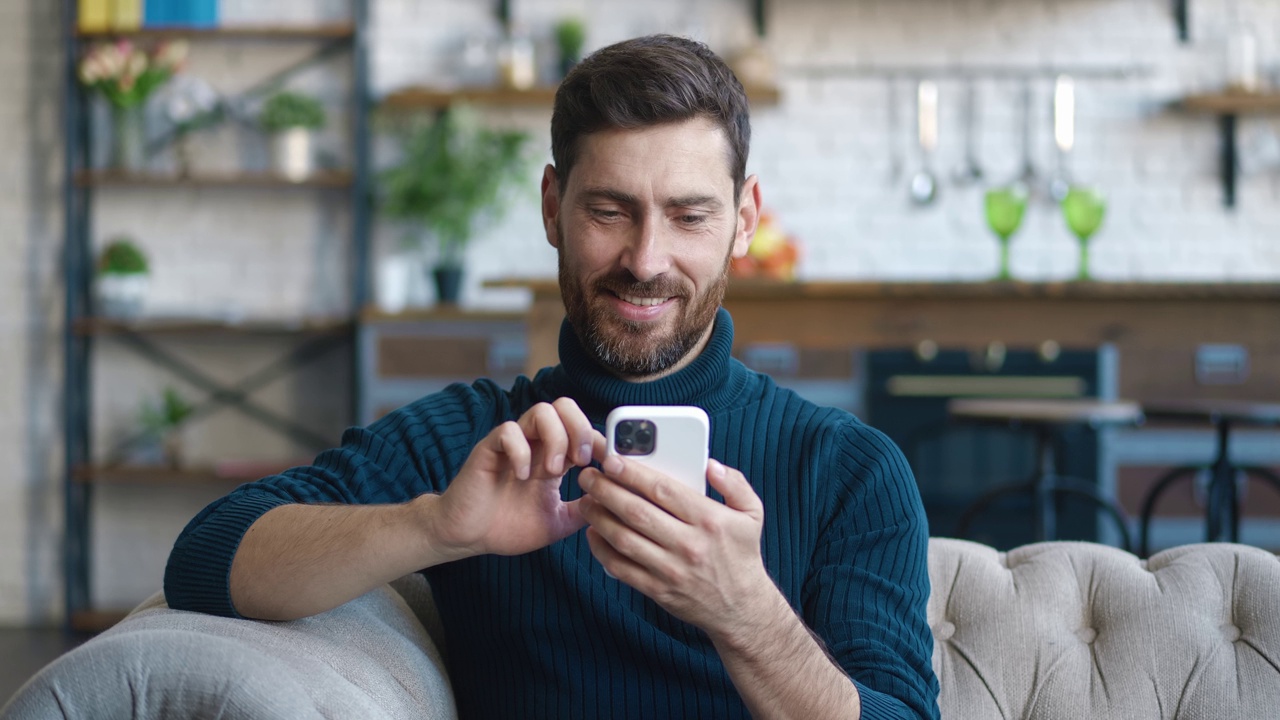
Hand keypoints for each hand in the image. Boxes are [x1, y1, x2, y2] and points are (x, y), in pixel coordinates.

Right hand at [429, 398, 602, 560]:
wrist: (469, 537)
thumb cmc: (509, 527)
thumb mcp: (558, 522)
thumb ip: (583, 510)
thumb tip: (614, 502)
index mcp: (554, 456)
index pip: (583, 428)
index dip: (600, 441)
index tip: (607, 465)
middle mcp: (536, 444)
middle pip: (564, 406)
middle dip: (580, 429)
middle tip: (580, 461)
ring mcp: (513, 444)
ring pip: (541, 411)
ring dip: (555, 438)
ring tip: (553, 471)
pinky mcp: (489, 450)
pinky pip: (508, 431)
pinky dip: (521, 451)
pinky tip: (522, 476)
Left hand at [578, 456, 776, 637]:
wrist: (741, 609)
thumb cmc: (742, 556)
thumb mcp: (752, 515)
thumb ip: (734, 484)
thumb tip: (710, 465)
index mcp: (710, 520)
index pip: (663, 490)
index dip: (633, 473)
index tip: (611, 461)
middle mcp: (689, 544)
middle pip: (637, 512)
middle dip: (606, 490)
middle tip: (588, 476)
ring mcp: (671, 569)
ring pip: (624, 539)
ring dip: (598, 518)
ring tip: (586, 502)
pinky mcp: (658, 590)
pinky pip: (622, 568)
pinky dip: (602, 551)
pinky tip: (593, 534)